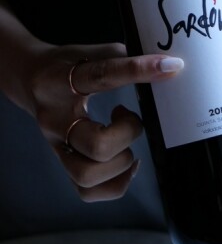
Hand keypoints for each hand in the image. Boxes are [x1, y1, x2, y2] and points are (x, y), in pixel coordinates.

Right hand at [27, 42, 182, 201]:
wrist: (30, 79)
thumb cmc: (66, 65)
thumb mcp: (90, 51)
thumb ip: (123, 57)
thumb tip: (166, 64)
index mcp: (60, 82)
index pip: (102, 75)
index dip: (138, 70)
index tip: (170, 67)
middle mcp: (55, 120)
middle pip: (97, 145)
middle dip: (128, 133)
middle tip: (128, 116)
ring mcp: (57, 147)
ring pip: (89, 175)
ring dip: (121, 160)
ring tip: (124, 141)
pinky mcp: (64, 164)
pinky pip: (88, 191)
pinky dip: (115, 182)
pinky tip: (125, 161)